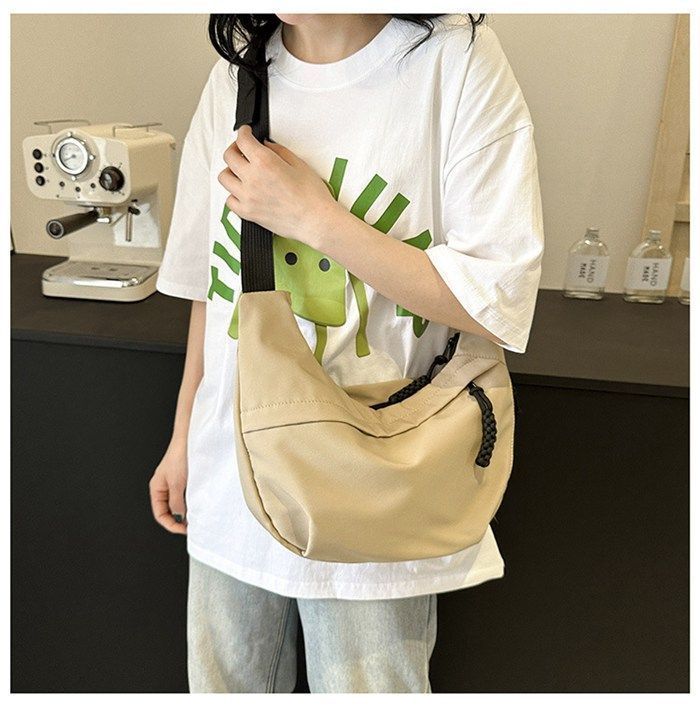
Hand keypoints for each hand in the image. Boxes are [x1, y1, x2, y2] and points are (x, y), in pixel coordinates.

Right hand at [148, 443, 187, 534]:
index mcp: (156, 488)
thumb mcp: (177, 483)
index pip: (160, 514)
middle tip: (191, 526)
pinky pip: (185, 495)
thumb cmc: (180, 456)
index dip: (171, 524)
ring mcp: (174, 482)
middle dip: (178, 520)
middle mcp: (164, 486)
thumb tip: (179, 517)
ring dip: (185, 511)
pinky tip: (198, 504)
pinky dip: (190, 502)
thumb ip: (176, 502)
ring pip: (178, 503)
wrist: (189, 437)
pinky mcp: (184, 477)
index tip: (184, 529)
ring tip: (196, 517)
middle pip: (168, 510)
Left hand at [218, 125, 338, 244]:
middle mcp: (252, 178)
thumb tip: (266, 146)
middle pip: (228, 156)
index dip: (243, 132)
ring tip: (240, 171)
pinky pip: (229, 200)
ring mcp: (247, 197)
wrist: (315, 220)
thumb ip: (278, 151)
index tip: (245, 133)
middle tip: (241, 149)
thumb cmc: (311, 196)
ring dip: (230, 171)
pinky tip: (242, 191)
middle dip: (234, 148)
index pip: (242, 140)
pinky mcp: (247, 213)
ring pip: (224, 178)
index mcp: (264, 162)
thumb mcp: (298, 163)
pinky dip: (233, 193)